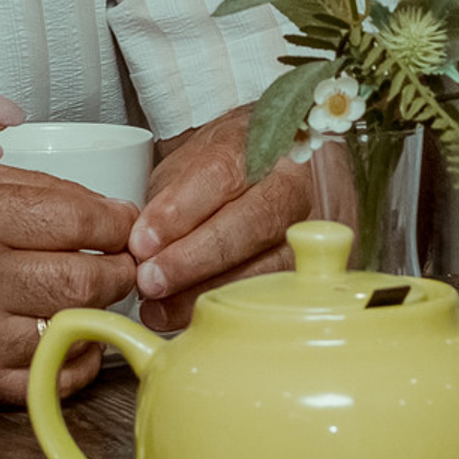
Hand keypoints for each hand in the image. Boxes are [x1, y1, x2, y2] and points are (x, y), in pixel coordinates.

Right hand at [0, 170, 139, 403]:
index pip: (79, 218)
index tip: (127, 225)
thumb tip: (113, 214)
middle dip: (119, 268)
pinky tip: (64, 331)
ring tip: (90, 292)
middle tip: (121, 260)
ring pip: (77, 328)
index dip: (118, 222)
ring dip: (99, 310)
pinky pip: (53, 377)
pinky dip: (73, 355)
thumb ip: (39, 189)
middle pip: (87, 278)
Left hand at [130, 105, 344, 331]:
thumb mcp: (187, 165)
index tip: (143, 240)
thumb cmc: (224, 166)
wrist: (266, 163)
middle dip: (194, 258)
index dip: (180, 211)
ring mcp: (313, 224)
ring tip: (160, 305)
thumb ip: (167, 200)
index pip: (222, 174)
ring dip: (207, 291)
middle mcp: (294, 181)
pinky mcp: (316, 264)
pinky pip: (276, 296)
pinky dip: (227, 310)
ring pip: (270, 266)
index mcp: (259, 141)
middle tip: (151, 279)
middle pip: (253, 222)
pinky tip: (189, 316)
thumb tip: (144, 247)